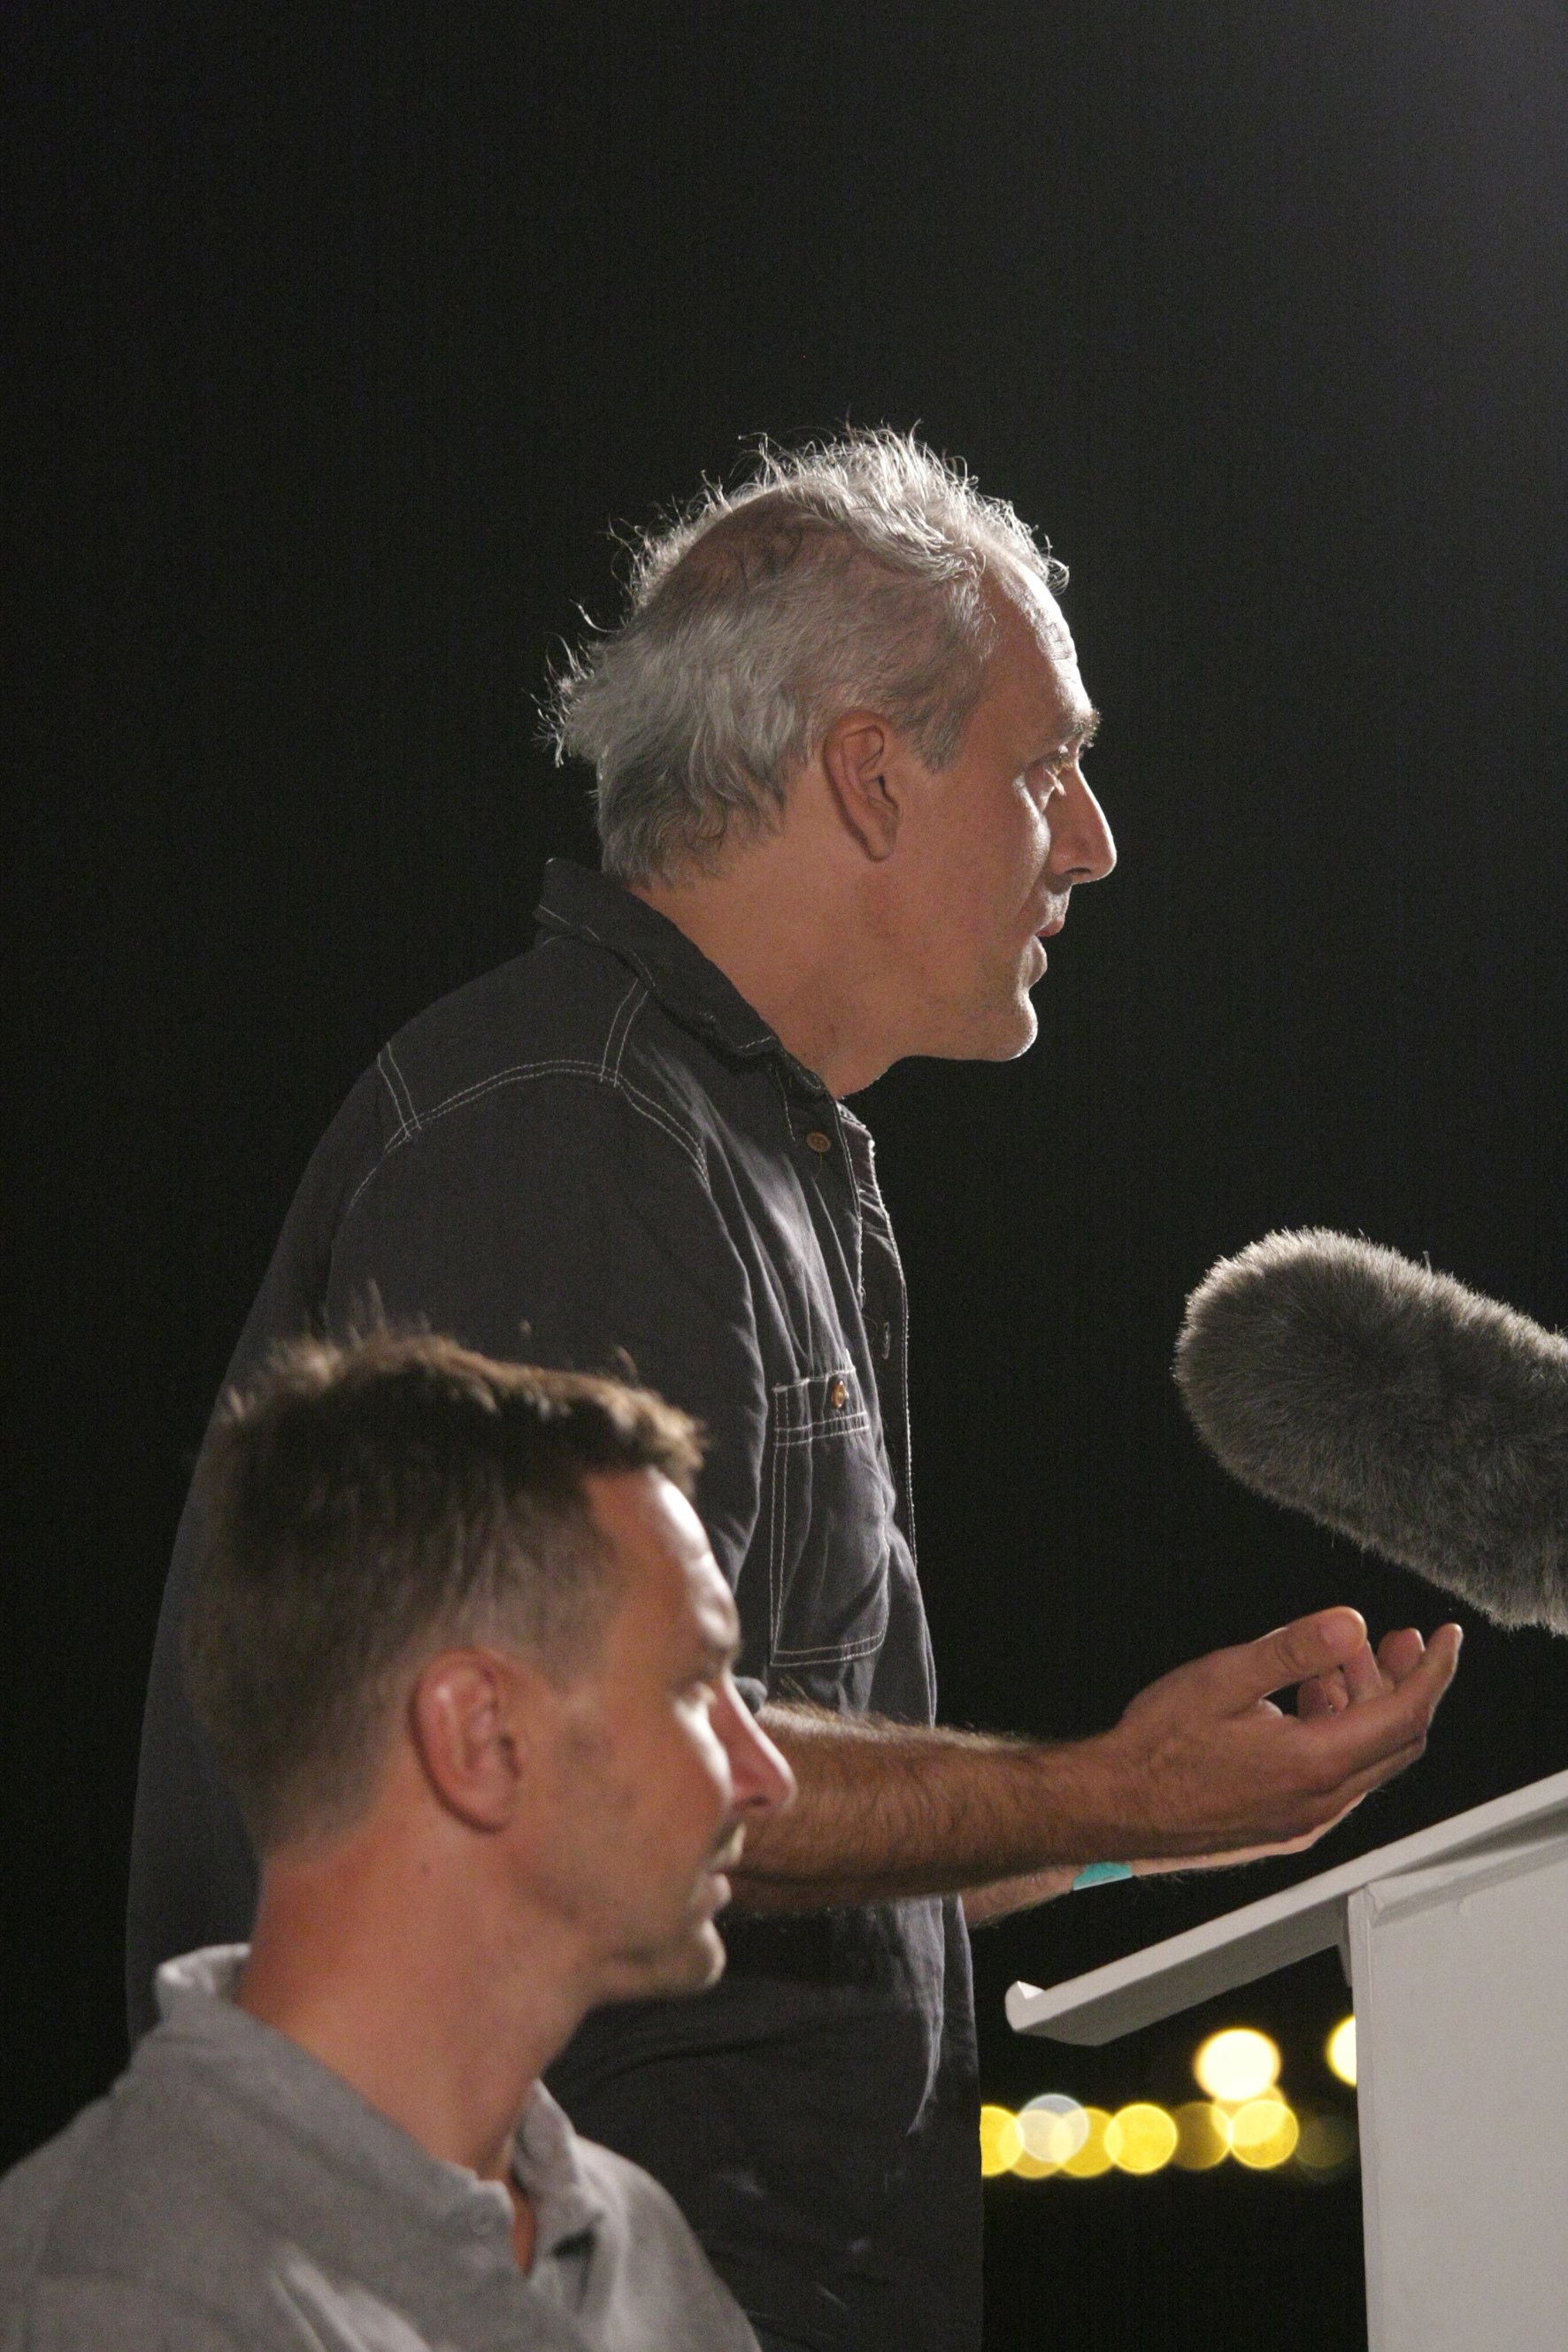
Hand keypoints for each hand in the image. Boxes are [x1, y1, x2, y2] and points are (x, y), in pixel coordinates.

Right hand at [1084, 1606, 1460, 1861]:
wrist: (1113, 1807)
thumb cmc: (1155, 1749)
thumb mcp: (1223, 1678)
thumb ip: (1292, 1651)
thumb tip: (1348, 1624)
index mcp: (1313, 1764)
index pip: (1406, 1714)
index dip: (1434, 1671)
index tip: (1444, 1638)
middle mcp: (1320, 1801)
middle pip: (1396, 1739)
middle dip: (1402, 1682)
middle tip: (1393, 1638)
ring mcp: (1304, 1820)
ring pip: (1367, 1759)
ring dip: (1366, 1706)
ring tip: (1334, 1662)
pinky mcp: (1285, 1826)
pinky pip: (1339, 1778)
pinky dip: (1341, 1734)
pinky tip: (1306, 1705)